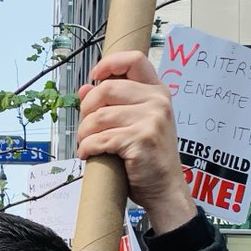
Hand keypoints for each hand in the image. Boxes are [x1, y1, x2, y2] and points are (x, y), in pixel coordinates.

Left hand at [76, 51, 194, 232]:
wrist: (166, 190)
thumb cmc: (149, 158)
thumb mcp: (136, 124)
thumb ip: (113, 104)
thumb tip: (84, 89)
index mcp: (157, 92)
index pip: (134, 59)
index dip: (109, 63)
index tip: (95, 76)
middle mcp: (157, 101)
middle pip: (107, 88)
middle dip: (86, 108)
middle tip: (86, 125)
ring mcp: (152, 120)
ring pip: (99, 116)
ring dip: (84, 133)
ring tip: (86, 143)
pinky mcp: (141, 139)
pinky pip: (100, 138)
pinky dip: (87, 147)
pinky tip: (87, 154)